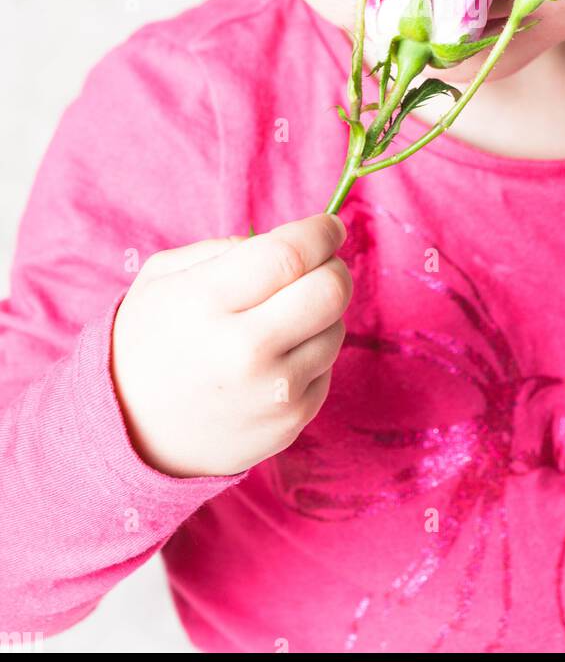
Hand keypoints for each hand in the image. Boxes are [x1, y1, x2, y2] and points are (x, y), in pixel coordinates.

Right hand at [110, 212, 350, 477]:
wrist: (131, 435)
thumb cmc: (149, 343)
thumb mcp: (164, 278)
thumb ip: (226, 248)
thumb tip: (292, 241)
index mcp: (207, 303)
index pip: (290, 254)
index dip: (321, 232)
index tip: (330, 226)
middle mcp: (245, 351)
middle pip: (331, 290)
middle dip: (334, 267)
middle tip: (321, 264)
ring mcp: (273, 392)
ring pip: (336, 328)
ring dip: (321, 313)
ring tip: (283, 319)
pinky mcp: (292, 422)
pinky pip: (327, 368)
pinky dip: (310, 353)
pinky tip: (275, 359)